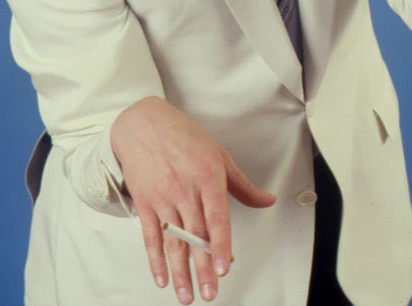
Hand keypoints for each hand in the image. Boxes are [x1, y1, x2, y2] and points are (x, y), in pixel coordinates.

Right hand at [110, 97, 275, 303]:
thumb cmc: (183, 136)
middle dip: (202, 268)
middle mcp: (184, 188)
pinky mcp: (145, 201)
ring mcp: (163, 196)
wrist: (144, 122)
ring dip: (180, 272)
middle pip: (195, 235)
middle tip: (209, 293)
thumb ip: (242, 184)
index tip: (222, 268)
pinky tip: (162, 277)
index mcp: (207, 176)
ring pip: (173, 241)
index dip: (220, 245)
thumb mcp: (218, 155)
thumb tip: (267, 200)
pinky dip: (155, 259)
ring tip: (186, 295)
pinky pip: (151, 235)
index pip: (216, 217)